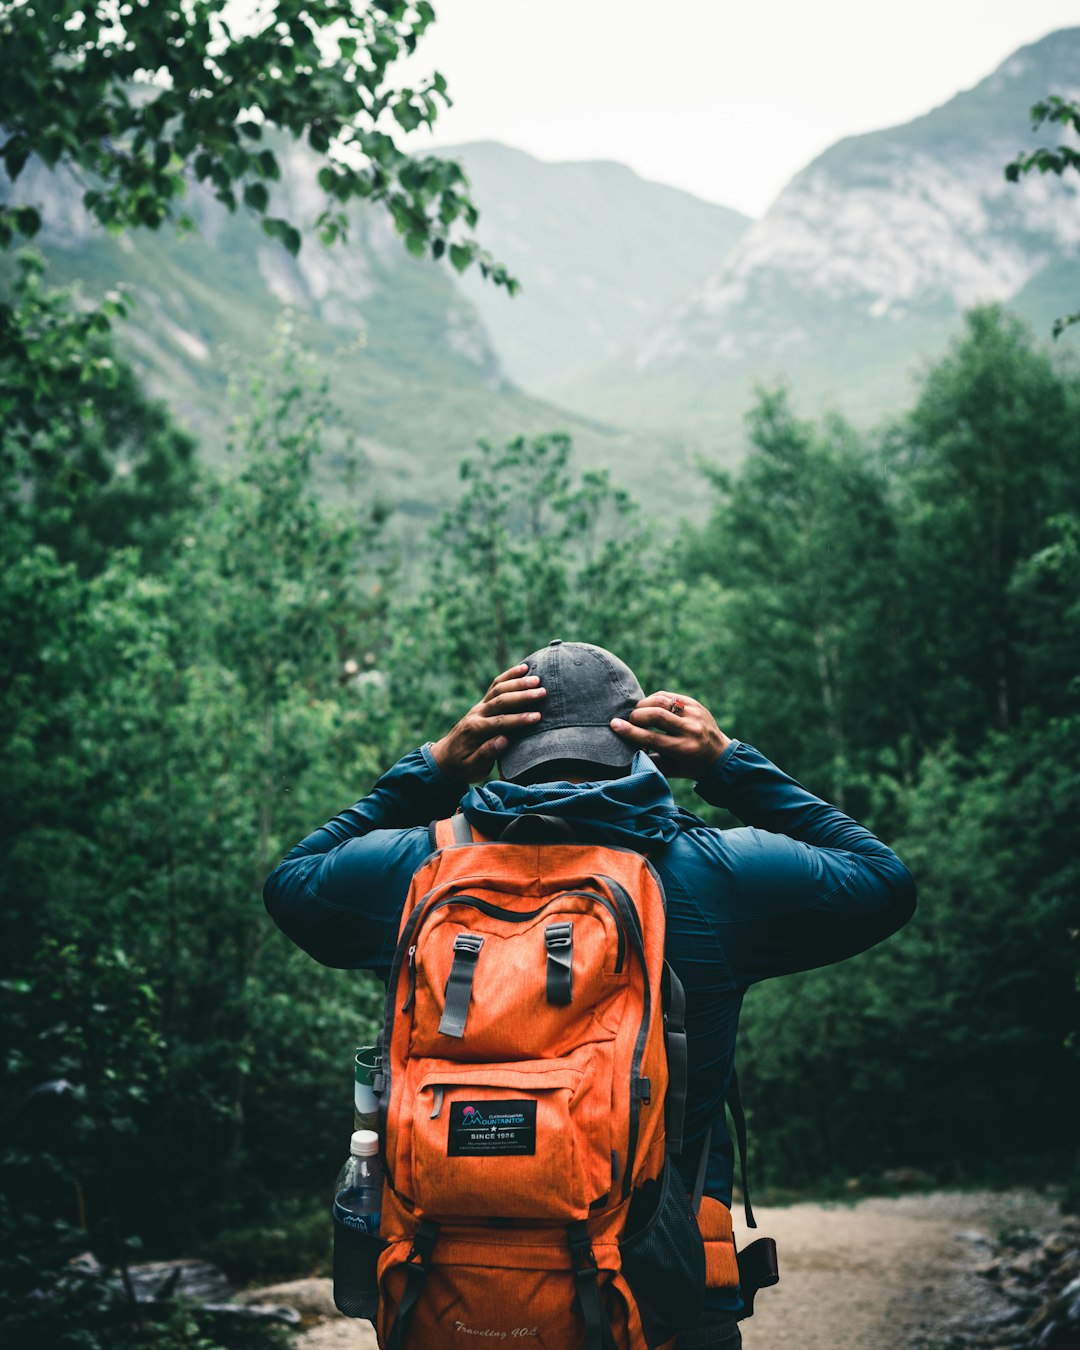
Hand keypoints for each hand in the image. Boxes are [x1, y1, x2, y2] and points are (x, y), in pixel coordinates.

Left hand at [430, 663, 545, 781]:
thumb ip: (486, 754)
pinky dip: (509, 675)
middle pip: (500, 701)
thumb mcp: (472, 768)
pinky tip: (523, 668)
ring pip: (498, 689)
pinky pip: (496, 686)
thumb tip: (503, 740)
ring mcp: (479, 707)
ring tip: (537, 679)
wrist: (445, 758)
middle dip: (522, 696)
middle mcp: (477, 714)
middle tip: (543, 692)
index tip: (537, 717)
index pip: (499, 722)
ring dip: (518, 683)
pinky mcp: (483, 703)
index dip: (518, 719)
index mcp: (475, 731)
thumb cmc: (462, 766)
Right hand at [610, 691, 730, 779]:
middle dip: (637, 715)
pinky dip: (655, 699)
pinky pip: (669, 696)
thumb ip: (649, 761)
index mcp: (684, 749)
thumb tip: (624, 752)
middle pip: (656, 715)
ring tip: (637, 712)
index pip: (652, 738)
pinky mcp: (695, 704)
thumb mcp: (670, 769)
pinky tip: (649, 706)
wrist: (719, 756)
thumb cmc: (689, 766)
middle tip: (629, 719)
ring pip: (662, 701)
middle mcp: (691, 730)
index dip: (630, 731)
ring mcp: (695, 714)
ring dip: (644, 704)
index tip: (614, 724)